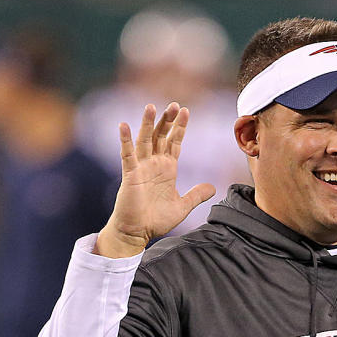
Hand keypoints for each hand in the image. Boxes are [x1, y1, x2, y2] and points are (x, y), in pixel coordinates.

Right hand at [95, 103, 215, 257]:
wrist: (138, 233)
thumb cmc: (157, 220)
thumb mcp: (183, 206)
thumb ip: (196, 195)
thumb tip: (212, 187)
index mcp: (167, 168)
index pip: (174, 142)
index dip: (180, 127)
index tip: (185, 110)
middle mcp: (154, 164)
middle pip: (161, 136)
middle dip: (167, 120)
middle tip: (174, 104)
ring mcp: (141, 167)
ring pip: (145, 140)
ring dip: (148, 124)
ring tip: (151, 107)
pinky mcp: (130, 175)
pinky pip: (127, 154)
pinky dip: (125, 140)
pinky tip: (123, 125)